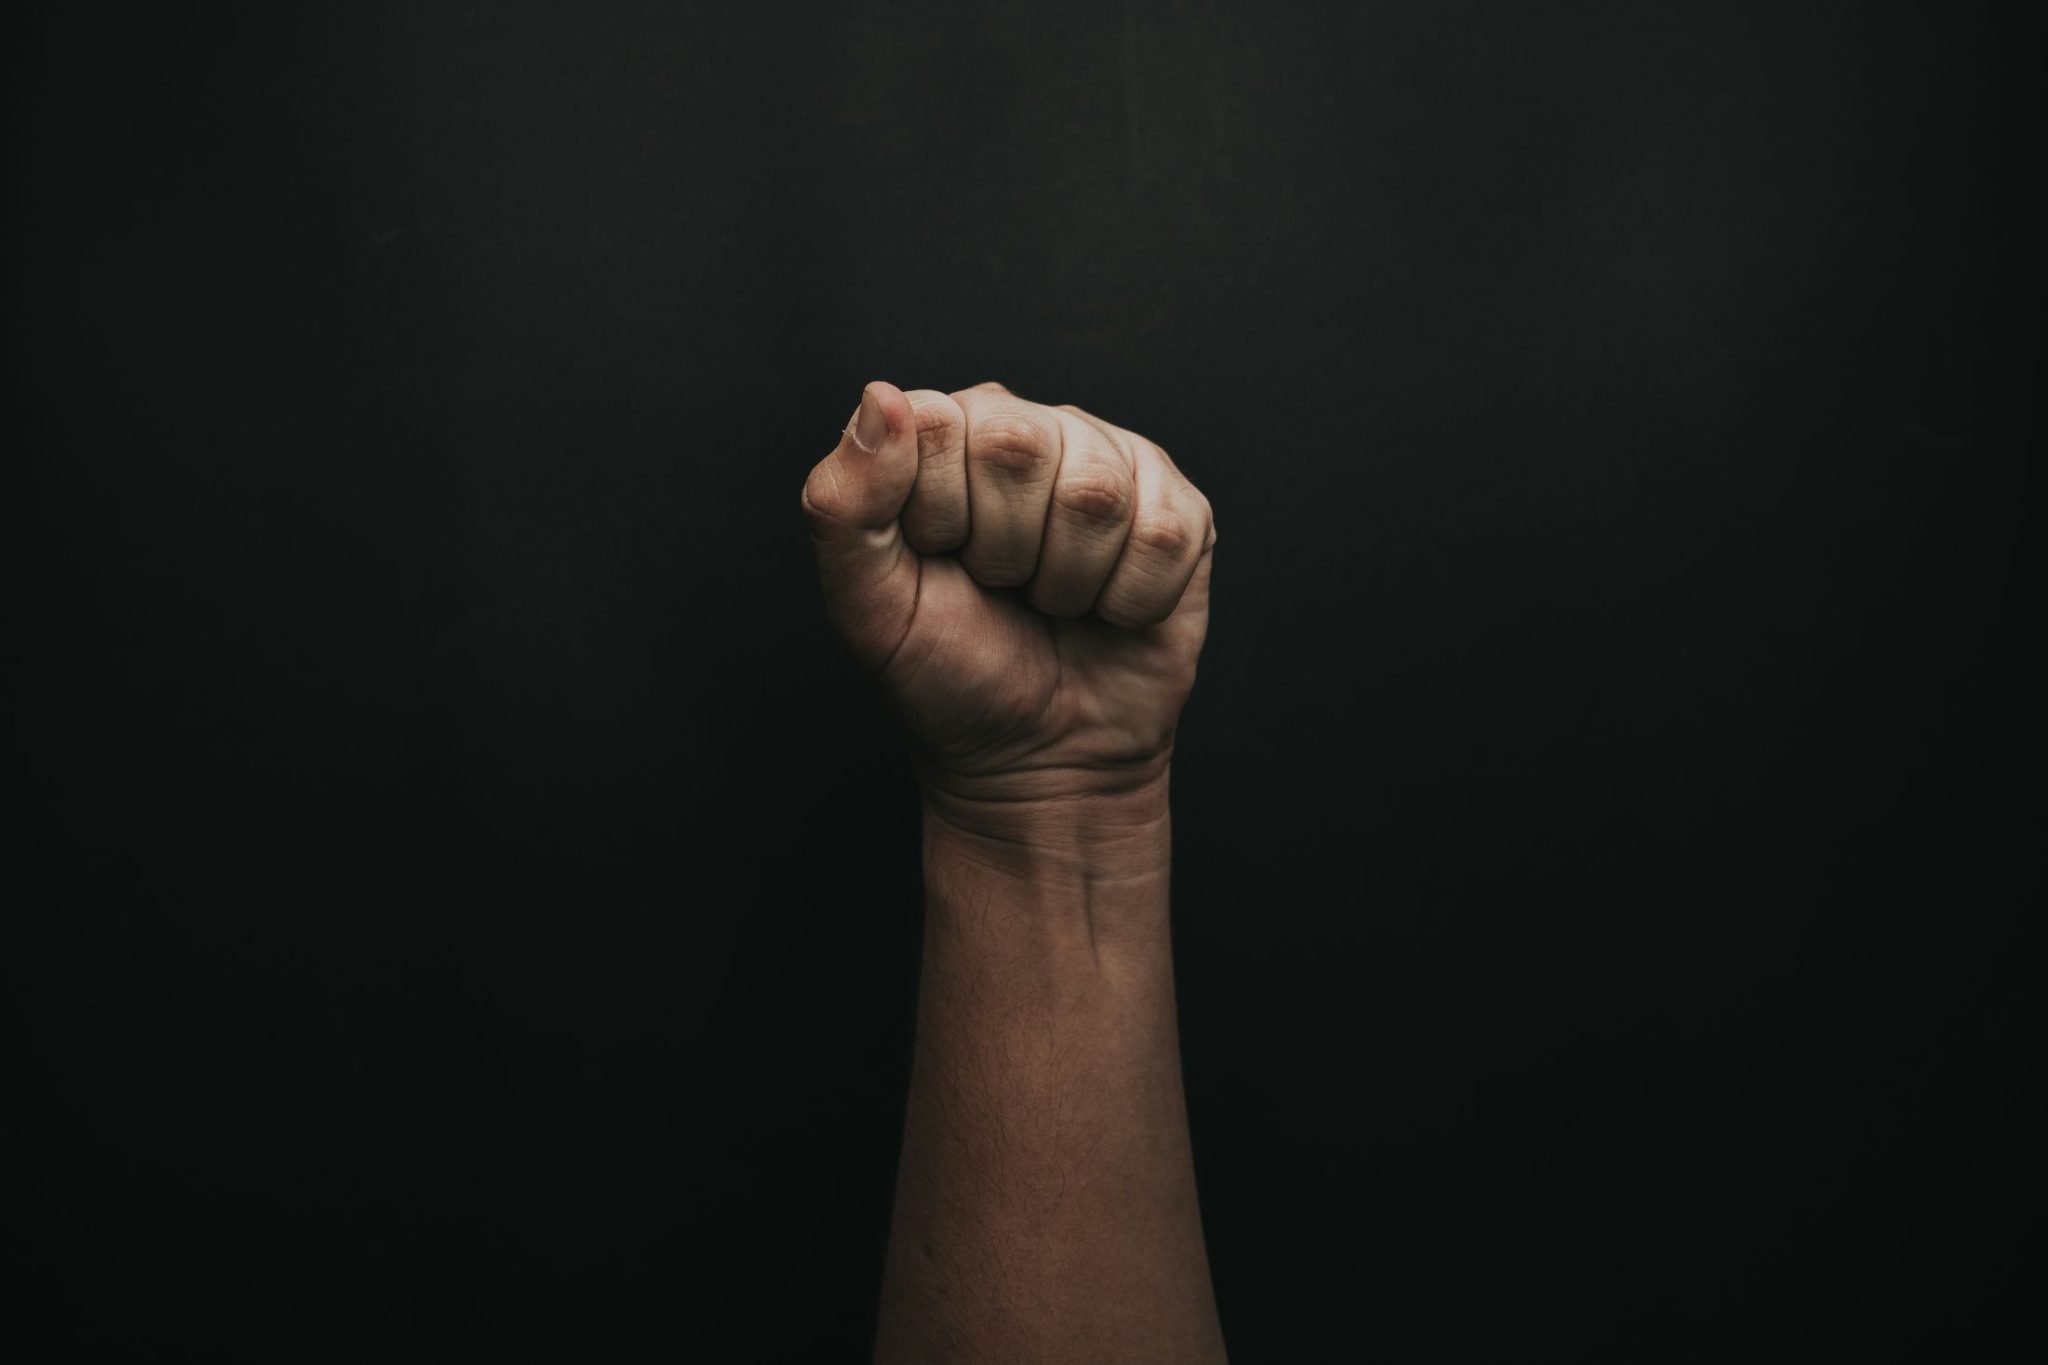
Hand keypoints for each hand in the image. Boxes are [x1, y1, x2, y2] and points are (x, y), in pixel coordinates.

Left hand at [801, 380, 1214, 815]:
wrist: (1037, 757)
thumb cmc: (948, 673)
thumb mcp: (867, 603)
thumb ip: (844, 501)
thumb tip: (882, 397)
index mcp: (944, 433)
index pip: (935, 424)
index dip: (937, 515)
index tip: (937, 562)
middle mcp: (1030, 427)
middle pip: (1019, 446)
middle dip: (1002, 550)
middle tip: (999, 587)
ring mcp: (1111, 462)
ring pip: (1097, 493)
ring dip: (1067, 581)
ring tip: (1051, 602)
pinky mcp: (1179, 510)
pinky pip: (1165, 533)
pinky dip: (1129, 601)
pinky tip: (1107, 611)